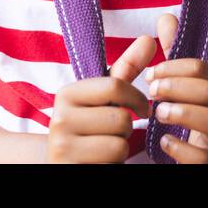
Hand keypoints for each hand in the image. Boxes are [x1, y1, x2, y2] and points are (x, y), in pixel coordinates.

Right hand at [44, 14, 177, 163]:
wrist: (63, 164)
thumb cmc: (91, 126)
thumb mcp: (105, 97)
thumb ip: (127, 69)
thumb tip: (149, 38)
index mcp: (66, 94)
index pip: (115, 86)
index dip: (137, 99)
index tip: (142, 109)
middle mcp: (58, 119)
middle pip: (120, 118)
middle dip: (126, 129)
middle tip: (114, 133)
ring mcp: (61, 148)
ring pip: (119, 144)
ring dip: (121, 148)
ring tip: (106, 147)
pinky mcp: (69, 168)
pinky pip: (112, 162)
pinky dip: (114, 164)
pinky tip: (101, 161)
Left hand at [147, 49, 207, 163]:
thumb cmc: (197, 118)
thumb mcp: (189, 89)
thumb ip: (176, 58)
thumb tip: (165, 19)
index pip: (201, 68)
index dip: (172, 68)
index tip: (150, 75)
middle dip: (176, 88)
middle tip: (152, 92)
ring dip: (182, 113)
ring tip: (158, 113)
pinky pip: (203, 157)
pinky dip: (181, 147)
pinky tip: (164, 140)